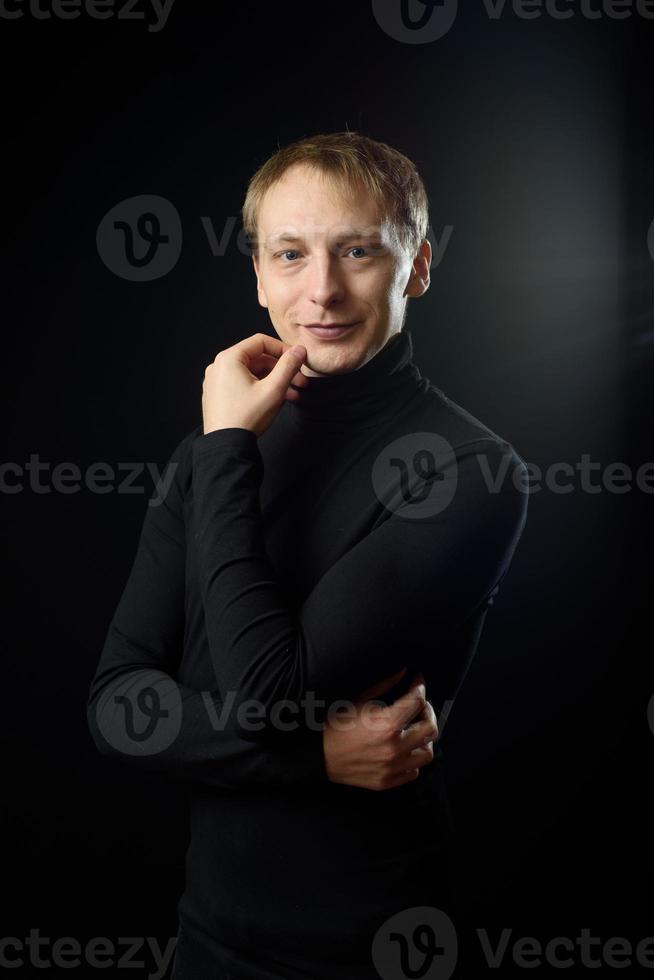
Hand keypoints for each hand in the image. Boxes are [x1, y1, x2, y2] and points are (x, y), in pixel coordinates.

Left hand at [202, 333, 308, 437]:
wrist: (227, 447)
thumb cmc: (247, 417)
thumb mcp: (274, 389)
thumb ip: (288, 366)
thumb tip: (299, 350)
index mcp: (229, 359)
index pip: (261, 342)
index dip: (283, 349)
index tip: (298, 359)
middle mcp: (219, 367)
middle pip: (257, 359)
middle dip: (282, 370)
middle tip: (300, 381)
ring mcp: (217, 382)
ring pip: (252, 374)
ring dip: (274, 382)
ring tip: (292, 395)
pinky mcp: (218, 396)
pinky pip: (243, 385)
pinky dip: (260, 389)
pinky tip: (276, 401)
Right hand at [322, 667, 438, 790]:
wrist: (318, 755)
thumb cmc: (336, 726)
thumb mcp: (359, 700)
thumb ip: (384, 685)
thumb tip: (402, 672)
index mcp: (386, 724)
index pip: (416, 701)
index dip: (419, 687)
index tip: (417, 681)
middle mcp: (393, 748)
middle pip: (430, 728)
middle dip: (427, 711)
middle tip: (419, 705)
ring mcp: (392, 768)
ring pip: (427, 753)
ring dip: (424, 738)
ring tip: (414, 729)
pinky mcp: (387, 781)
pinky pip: (413, 772)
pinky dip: (413, 759)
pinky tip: (404, 749)